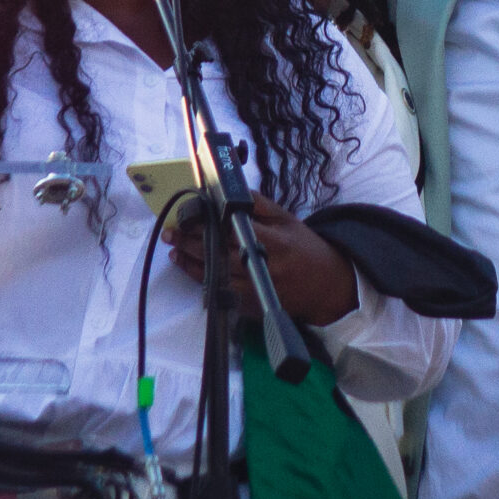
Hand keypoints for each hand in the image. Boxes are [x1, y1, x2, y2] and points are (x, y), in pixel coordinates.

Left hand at [167, 192, 360, 325]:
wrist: (326, 286)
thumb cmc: (305, 248)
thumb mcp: (288, 220)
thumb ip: (260, 206)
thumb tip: (232, 192)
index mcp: (274, 242)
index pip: (234, 231)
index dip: (209, 224)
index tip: (191, 215)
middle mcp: (263, 268)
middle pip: (219, 254)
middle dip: (192, 242)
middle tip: (173, 232)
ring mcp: (256, 290)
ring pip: (216, 276)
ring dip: (191, 262)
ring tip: (174, 248)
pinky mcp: (251, 306)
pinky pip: (220, 292)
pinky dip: (202, 280)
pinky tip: (188, 268)